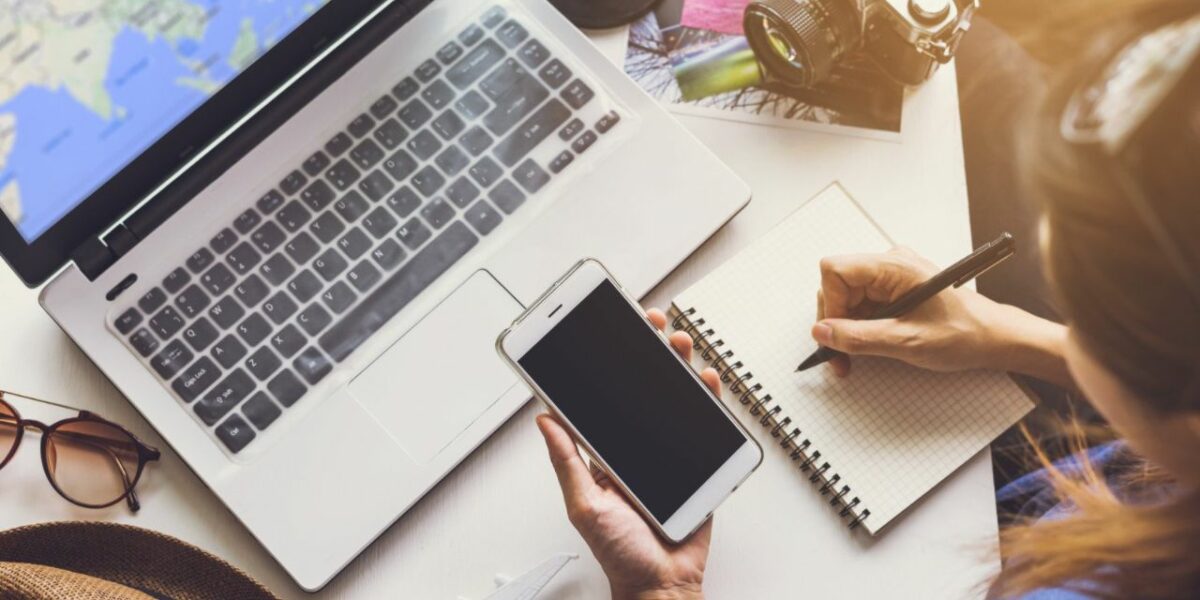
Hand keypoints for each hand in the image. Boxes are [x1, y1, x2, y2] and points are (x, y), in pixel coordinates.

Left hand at [536, 308, 718, 599]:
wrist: (663, 585)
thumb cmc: (621, 555)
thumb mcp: (585, 505)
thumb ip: (567, 462)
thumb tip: (544, 420)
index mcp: (604, 454)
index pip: (603, 399)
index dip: (603, 365)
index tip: (601, 333)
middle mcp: (635, 448)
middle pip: (641, 389)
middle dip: (646, 352)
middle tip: (648, 323)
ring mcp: (668, 452)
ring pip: (674, 399)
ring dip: (677, 365)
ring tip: (677, 342)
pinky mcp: (697, 463)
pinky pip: (705, 424)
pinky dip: (708, 399)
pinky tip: (705, 380)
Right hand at [814, 247, 1019, 375]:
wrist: (993, 337)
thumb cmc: (963, 333)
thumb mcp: (907, 341)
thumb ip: (860, 337)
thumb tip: (822, 332)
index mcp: (894, 266)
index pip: (835, 270)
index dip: (830, 304)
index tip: (836, 334)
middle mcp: (889, 265)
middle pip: (837, 286)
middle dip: (835, 322)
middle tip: (841, 356)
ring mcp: (890, 277)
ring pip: (846, 298)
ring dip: (846, 329)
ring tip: (856, 357)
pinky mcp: (892, 291)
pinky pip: (861, 305)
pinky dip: (858, 328)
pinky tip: (869, 346)